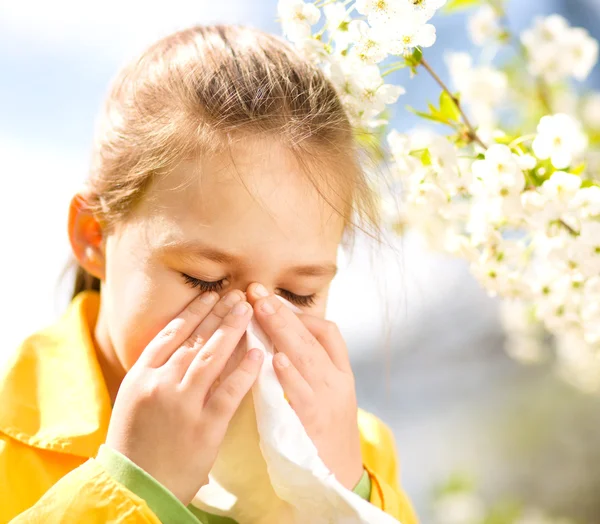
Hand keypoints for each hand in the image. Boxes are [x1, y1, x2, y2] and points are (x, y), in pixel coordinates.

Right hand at [105, 290, 262, 505]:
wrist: (136, 487)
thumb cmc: (135, 442)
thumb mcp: (135, 398)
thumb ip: (156, 370)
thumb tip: (185, 340)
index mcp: (141, 375)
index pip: (171, 333)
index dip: (194, 312)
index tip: (211, 296)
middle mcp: (160, 384)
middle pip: (194, 339)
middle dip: (218, 313)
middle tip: (238, 295)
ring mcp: (183, 405)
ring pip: (211, 358)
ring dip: (232, 331)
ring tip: (248, 311)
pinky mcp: (205, 427)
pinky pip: (228, 392)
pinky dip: (244, 371)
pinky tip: (258, 354)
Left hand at [246, 283, 363, 490]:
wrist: (340, 476)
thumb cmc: (325, 430)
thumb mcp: (327, 394)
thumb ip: (308, 367)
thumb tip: (277, 337)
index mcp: (341, 371)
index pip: (327, 331)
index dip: (299, 313)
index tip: (272, 299)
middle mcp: (338, 380)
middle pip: (312, 337)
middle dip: (283, 312)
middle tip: (257, 291)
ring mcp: (329, 400)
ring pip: (307, 358)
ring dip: (283, 331)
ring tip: (262, 309)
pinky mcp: (316, 422)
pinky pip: (302, 394)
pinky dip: (290, 375)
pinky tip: (274, 358)